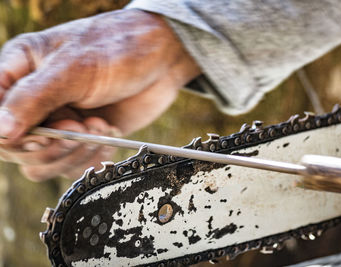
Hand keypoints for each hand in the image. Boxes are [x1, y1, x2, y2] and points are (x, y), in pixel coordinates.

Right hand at [0, 9, 200, 180]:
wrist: (162, 59)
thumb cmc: (117, 48)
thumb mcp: (73, 67)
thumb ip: (33, 98)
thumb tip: (1, 132)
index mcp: (19, 72)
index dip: (11, 135)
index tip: (42, 134)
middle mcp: (34, 100)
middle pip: (16, 147)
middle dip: (52, 143)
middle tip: (80, 124)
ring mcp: (59, 122)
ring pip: (43, 163)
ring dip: (73, 153)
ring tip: (98, 126)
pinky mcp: (84, 138)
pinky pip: (73, 164)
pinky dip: (91, 156)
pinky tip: (108, 133)